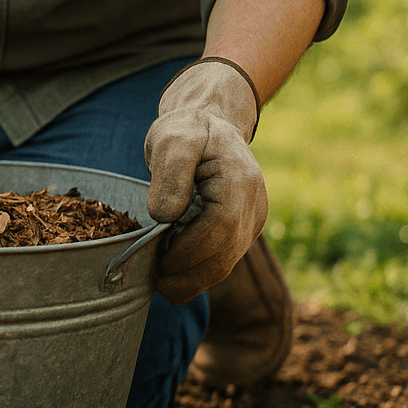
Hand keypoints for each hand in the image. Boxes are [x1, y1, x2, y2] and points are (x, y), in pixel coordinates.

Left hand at [144, 59, 267, 303]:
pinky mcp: (242, 230)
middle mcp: (254, 205)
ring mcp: (251, 220)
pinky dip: (197, 272)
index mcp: (240, 181)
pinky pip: (222, 259)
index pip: (218, 230)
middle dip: (187, 275)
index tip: (157, 260)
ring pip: (225, 264)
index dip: (187, 252)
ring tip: (159, 282)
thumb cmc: (187, 130)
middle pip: (224, 255)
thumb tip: (165, 217)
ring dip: (192, 281)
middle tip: (153, 283)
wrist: (209, 125)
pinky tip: (172, 273)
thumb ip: (169, 175)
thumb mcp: (171, 140)